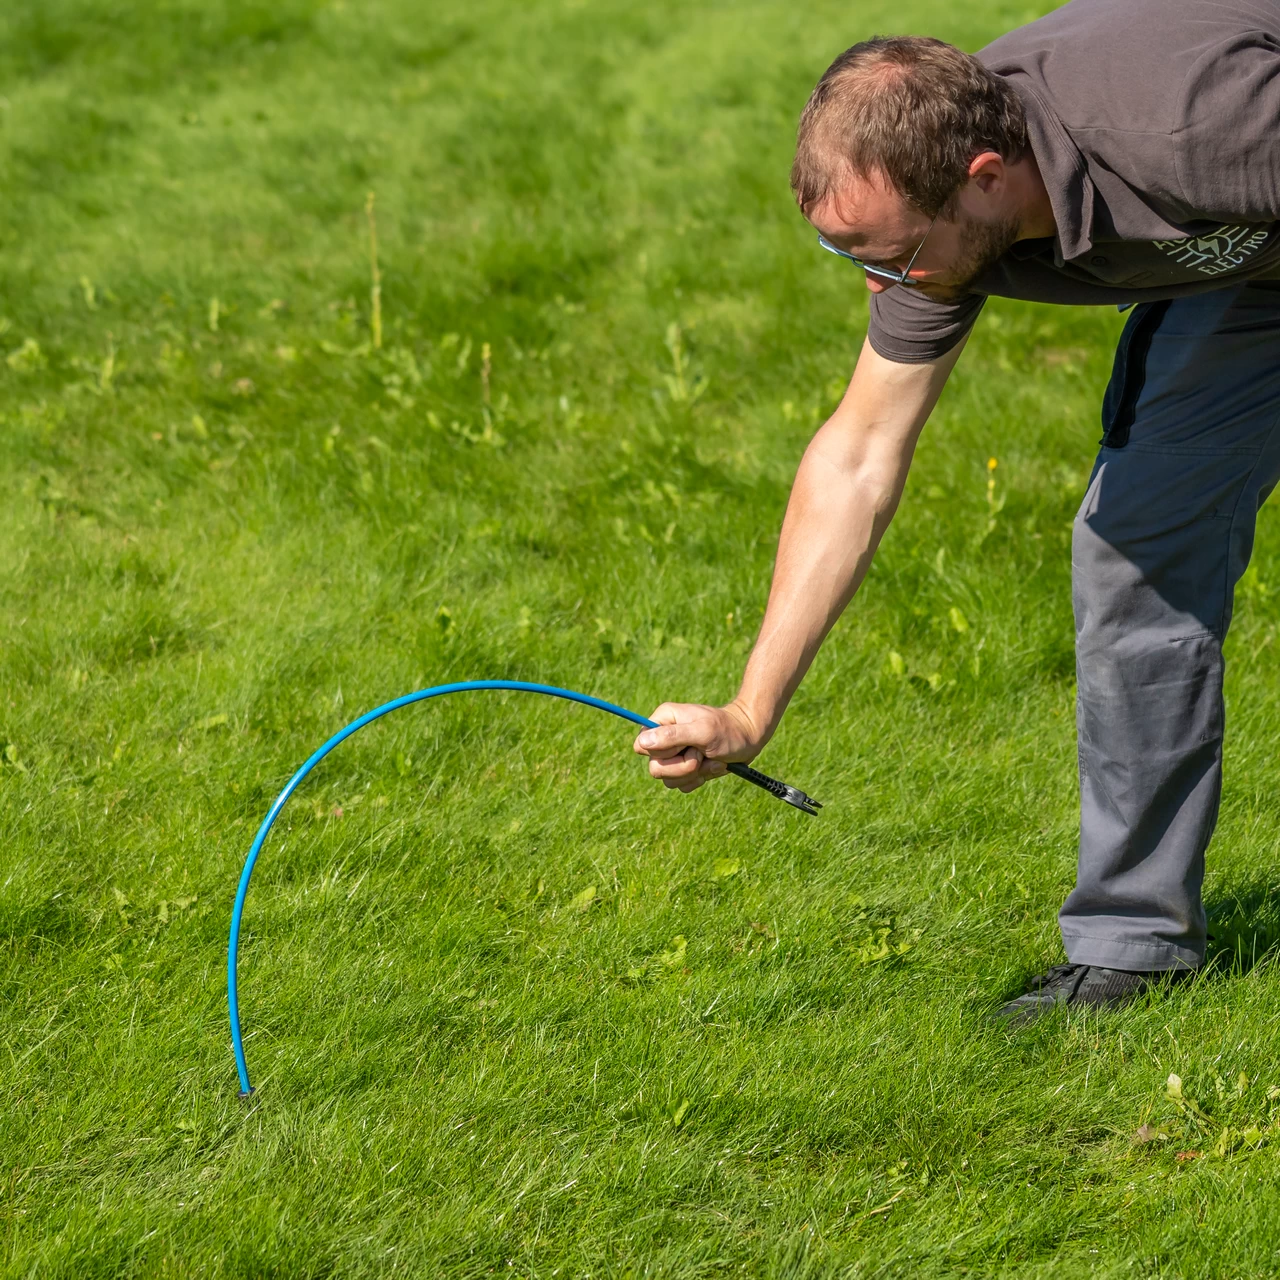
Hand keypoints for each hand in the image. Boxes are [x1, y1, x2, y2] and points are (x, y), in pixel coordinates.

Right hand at [632, 700, 764, 792]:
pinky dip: (700, 778)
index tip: (683, 746)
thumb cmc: (728, 730)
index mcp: (663, 721)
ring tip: (711, 758)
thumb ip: (672, 736)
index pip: (641, 746)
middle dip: (682, 767)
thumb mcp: (702, 731)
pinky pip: (682, 785)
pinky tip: (713, 765)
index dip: (661, 753)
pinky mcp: (685, 769)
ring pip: (668, 780)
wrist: (749, 738)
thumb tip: (642, 743)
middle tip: (701, 754)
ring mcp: (674, 755)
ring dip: (694, 773)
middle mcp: (664, 738)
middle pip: (655, 768)